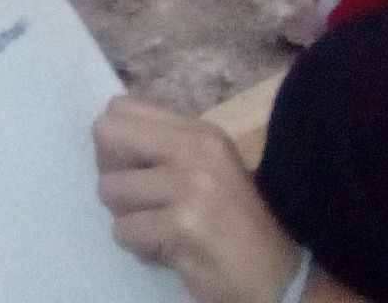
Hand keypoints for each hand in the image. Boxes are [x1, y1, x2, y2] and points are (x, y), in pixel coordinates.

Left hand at [95, 96, 315, 302]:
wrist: (281, 278)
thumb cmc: (239, 227)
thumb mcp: (210, 171)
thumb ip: (165, 150)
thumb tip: (106, 141)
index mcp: (201, 134)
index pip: (122, 108)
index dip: (114, 143)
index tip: (133, 171)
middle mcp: (196, 150)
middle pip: (107, 135)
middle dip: (111, 173)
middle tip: (138, 202)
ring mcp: (190, 186)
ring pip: (110, 189)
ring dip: (128, 218)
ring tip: (161, 231)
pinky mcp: (183, 226)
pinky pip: (125, 230)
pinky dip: (140, 248)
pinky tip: (170, 252)